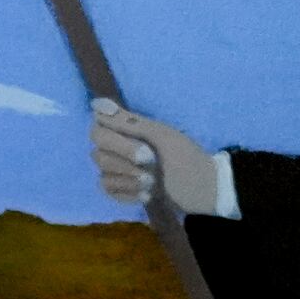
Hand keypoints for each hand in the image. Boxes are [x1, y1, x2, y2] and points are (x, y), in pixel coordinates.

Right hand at [89, 100, 222, 218]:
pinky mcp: (123, 190)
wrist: (203, 190)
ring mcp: (121, 170)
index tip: (143, 144)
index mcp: (129, 130)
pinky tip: (148, 194)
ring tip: (153, 182)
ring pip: (103, 173)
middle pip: (98, 152)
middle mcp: (120, 148)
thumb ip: (128, 121)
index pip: (98, 129)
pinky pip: (109, 190)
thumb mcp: (161, 135)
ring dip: (129, 178)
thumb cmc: (186, 157)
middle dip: (125, 160)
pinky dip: (128, 193)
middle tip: (151, 163)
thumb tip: (96, 104)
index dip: (115, 140)